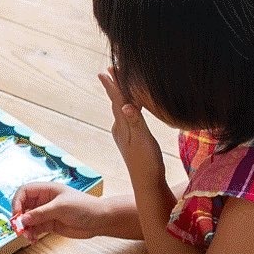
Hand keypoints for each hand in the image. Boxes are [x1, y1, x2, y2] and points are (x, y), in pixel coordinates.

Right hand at [12, 181, 105, 241]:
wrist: (100, 220)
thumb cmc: (83, 207)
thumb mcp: (60, 208)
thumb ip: (40, 213)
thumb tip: (22, 219)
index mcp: (46, 190)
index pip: (24, 192)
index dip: (17, 202)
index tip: (17, 215)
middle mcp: (44, 201)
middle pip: (23, 207)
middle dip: (19, 218)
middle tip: (19, 229)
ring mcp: (46, 213)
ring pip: (28, 220)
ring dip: (25, 229)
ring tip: (29, 237)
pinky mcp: (50, 225)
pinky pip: (35, 229)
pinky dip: (32, 234)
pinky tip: (33, 240)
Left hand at [98, 68, 165, 186]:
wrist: (147, 184)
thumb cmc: (147, 163)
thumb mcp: (143, 141)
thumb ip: (135, 122)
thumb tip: (125, 105)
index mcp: (122, 126)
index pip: (117, 100)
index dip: (113, 85)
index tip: (106, 70)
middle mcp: (120, 128)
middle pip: (116, 101)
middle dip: (114, 85)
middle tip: (109, 69)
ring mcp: (124, 133)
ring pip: (121, 108)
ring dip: (120, 95)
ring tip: (119, 82)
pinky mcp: (130, 138)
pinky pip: (128, 116)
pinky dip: (129, 106)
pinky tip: (132, 106)